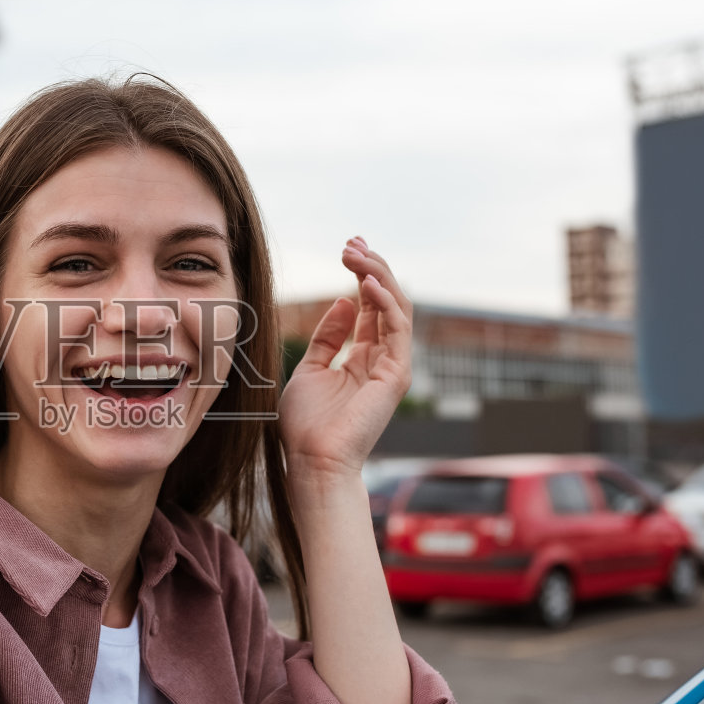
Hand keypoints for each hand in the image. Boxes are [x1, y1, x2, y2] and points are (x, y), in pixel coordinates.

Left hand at [278, 237, 412, 478]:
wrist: (311, 461)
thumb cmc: (306, 425)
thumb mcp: (310, 368)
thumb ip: (328, 337)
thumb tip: (344, 302)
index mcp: (363, 357)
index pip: (370, 306)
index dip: (361, 274)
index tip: (345, 248)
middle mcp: (382, 358)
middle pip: (386, 301)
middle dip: (371, 267)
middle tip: (352, 241)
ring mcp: (392, 366)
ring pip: (397, 308)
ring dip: (377, 276)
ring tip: (355, 254)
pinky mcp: (396, 375)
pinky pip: (397, 329)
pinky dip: (384, 302)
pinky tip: (364, 283)